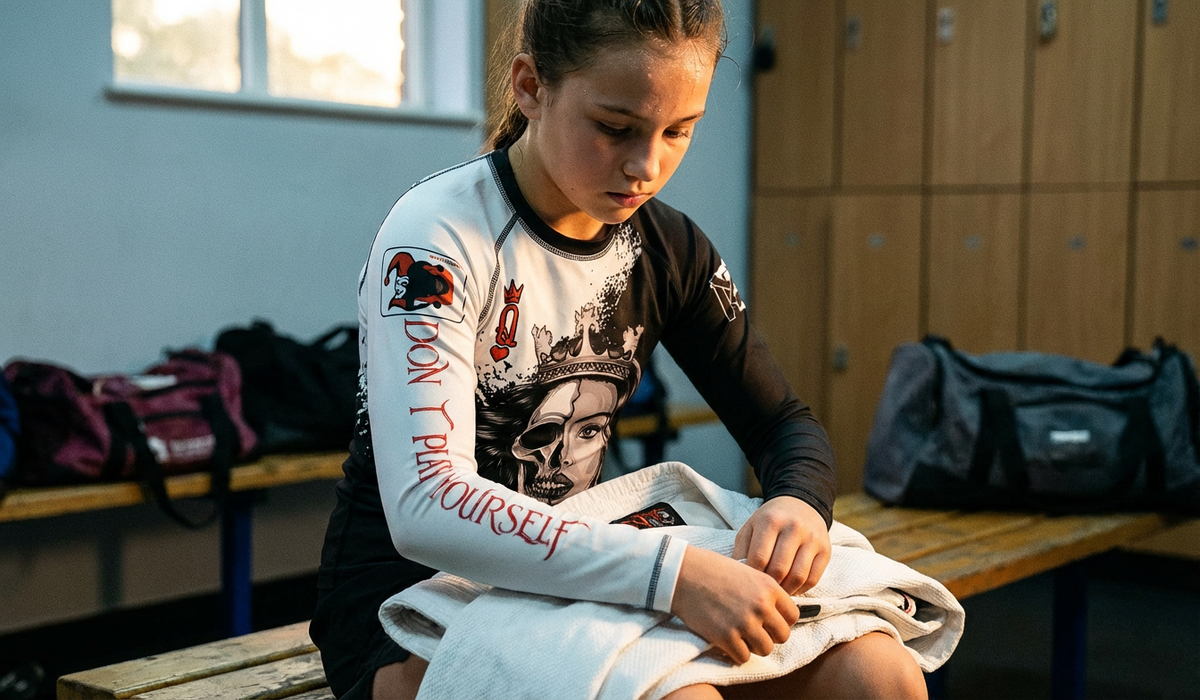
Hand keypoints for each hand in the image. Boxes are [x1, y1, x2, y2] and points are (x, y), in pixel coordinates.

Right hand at [671, 545, 799, 663]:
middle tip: (756, 631)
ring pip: (766, 649)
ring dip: (755, 646)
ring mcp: (744, 622)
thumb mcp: (748, 571)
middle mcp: (761, 606)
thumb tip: (777, 613)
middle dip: (771, 635)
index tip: (770, 620)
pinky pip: (743, 657)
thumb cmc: (713, 570)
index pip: (793, 615)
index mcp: (769, 587)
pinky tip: (728, 642)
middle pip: (783, 636)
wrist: (683, 574)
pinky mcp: (725, 637)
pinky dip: (736, 653)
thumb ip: (765, 591)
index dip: (782, 620)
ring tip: (742, 638)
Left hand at [733, 496, 830, 594]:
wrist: (800, 504)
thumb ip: (743, 550)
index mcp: (771, 520)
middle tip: (763, 590)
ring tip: (777, 592)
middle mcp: (794, 527)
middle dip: (769, 584)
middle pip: (779, 569)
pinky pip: (813, 578)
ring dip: (785, 590)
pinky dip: (801, 589)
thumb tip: (742, 577)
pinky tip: (791, 588)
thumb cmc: (770, 520)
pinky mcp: (826, 550)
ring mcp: (812, 539)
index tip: (750, 582)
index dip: (753, 575)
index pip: (759, 557)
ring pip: (798, 576)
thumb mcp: (751, 526)